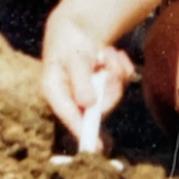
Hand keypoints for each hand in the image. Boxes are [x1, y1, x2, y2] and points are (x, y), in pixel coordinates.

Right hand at [41, 17, 133, 134]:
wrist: (76, 30)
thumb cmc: (69, 44)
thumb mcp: (73, 58)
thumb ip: (80, 80)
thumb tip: (88, 104)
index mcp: (55, 92)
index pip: (69, 115)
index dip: (83, 130)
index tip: (96, 147)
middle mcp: (73, 99)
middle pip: (100, 106)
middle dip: (111, 82)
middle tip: (109, 57)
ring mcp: (91, 95)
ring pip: (114, 93)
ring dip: (116, 69)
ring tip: (107, 52)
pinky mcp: (106, 88)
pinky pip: (124, 82)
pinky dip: (123, 66)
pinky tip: (113, 55)